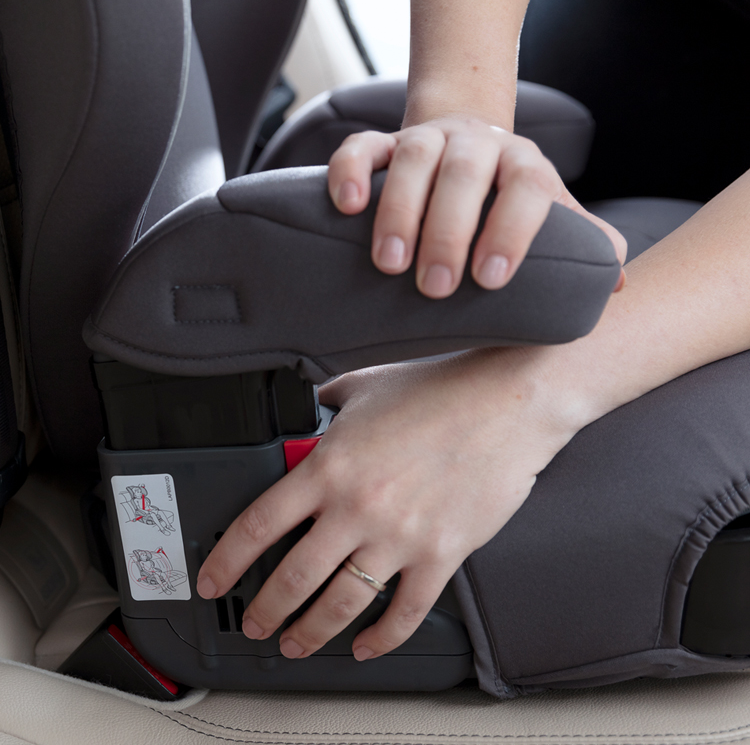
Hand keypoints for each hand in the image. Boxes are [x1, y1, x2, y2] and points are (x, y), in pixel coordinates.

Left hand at [196, 349, 579, 660]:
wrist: (506, 403)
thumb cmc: (439, 390)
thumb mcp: (365, 385)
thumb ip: (325, 403)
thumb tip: (306, 410)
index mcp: (331, 466)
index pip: (259, 525)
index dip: (226, 560)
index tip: (214, 580)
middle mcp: (358, 508)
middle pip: (293, 578)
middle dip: (264, 611)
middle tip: (254, 624)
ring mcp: (399, 537)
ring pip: (341, 604)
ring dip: (311, 632)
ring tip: (296, 642)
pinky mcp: (441, 554)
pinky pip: (405, 612)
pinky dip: (382, 638)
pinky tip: (366, 645)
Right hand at [328, 116, 626, 297]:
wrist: (470, 142)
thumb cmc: (508, 196)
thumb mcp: (549, 214)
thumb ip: (579, 241)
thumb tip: (614, 281)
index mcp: (524, 164)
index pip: (527, 188)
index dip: (512, 230)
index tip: (491, 279)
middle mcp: (478, 144)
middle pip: (465, 175)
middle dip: (448, 231)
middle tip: (435, 287)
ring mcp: (428, 139)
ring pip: (412, 158)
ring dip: (398, 210)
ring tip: (388, 264)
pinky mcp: (384, 141)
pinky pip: (362, 145)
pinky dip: (350, 171)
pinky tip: (346, 206)